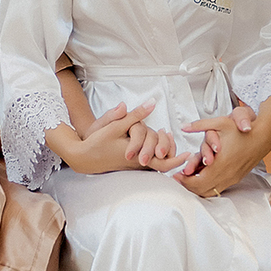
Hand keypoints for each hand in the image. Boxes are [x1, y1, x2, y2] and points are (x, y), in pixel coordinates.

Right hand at [47, 103, 187, 175]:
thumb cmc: (97, 142)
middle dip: (173, 155)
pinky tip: (157, 144)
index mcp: (136, 155)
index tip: (188, 153)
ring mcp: (134, 166)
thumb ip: (135, 116)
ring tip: (170, 140)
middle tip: (182, 148)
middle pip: (163, 165)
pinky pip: (149, 164)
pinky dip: (156, 155)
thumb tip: (151, 103)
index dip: (176, 159)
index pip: (162, 161)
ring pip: (156, 165)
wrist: (83, 157)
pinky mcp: (130, 165)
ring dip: (165, 154)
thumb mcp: (115, 125)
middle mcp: (137, 164)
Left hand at [173, 103, 259, 196]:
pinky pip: (218, 188)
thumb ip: (199, 125)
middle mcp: (226, 174)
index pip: (198, 182)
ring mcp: (231, 178)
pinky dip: (207, 186)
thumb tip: (184, 126)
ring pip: (210, 192)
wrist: (261, 137)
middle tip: (179, 178)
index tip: (177, 174)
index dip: (185, 180)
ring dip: (197, 187)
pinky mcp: (235, 178)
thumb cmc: (241, 131)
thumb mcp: (220, 123)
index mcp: (220, 164)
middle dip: (188, 186)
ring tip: (188, 179)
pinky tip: (201, 177)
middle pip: (202, 190)